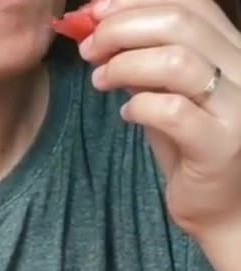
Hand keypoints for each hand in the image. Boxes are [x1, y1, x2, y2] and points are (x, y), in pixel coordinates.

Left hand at [77, 0, 240, 239]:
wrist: (224, 207)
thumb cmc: (188, 145)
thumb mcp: (164, 91)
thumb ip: (139, 59)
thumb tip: (94, 26)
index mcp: (231, 48)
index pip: (189, 0)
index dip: (133, 0)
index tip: (93, 13)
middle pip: (178, 21)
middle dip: (118, 29)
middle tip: (87, 50)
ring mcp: (238, 107)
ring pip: (175, 61)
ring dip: (123, 65)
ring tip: (100, 81)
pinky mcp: (221, 145)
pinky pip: (172, 111)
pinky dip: (139, 106)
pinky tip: (127, 115)